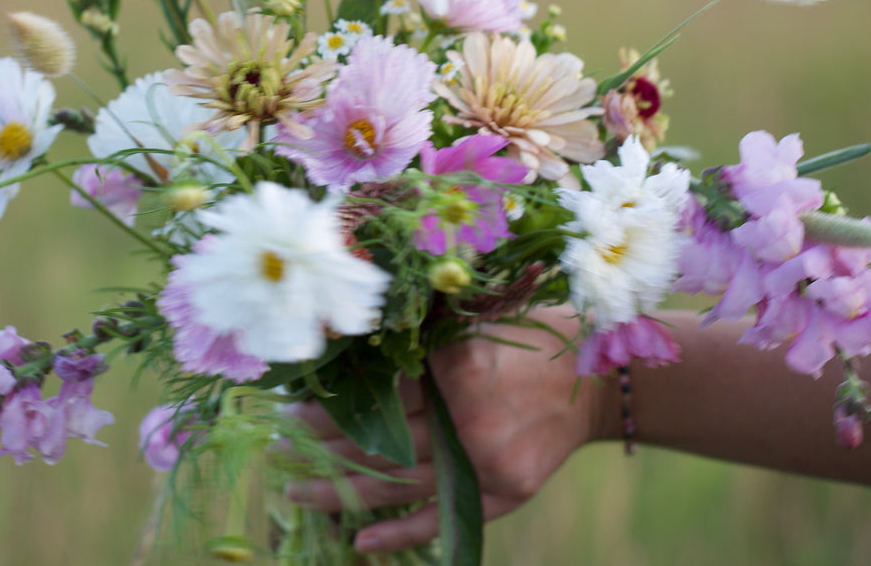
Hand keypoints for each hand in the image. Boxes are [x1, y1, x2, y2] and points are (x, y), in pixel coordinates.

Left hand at [284, 310, 615, 553]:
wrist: (592, 378)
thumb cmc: (524, 339)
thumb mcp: (469, 329)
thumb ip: (419, 351)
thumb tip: (345, 368)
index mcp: (456, 366)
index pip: (377, 396)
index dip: (331, 407)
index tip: (292, 409)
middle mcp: (468, 417)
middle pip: (380, 442)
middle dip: (322, 448)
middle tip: (279, 451)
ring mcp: (486, 460)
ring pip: (399, 484)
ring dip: (342, 493)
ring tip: (297, 494)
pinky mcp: (505, 491)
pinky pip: (443, 518)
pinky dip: (400, 533)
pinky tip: (360, 540)